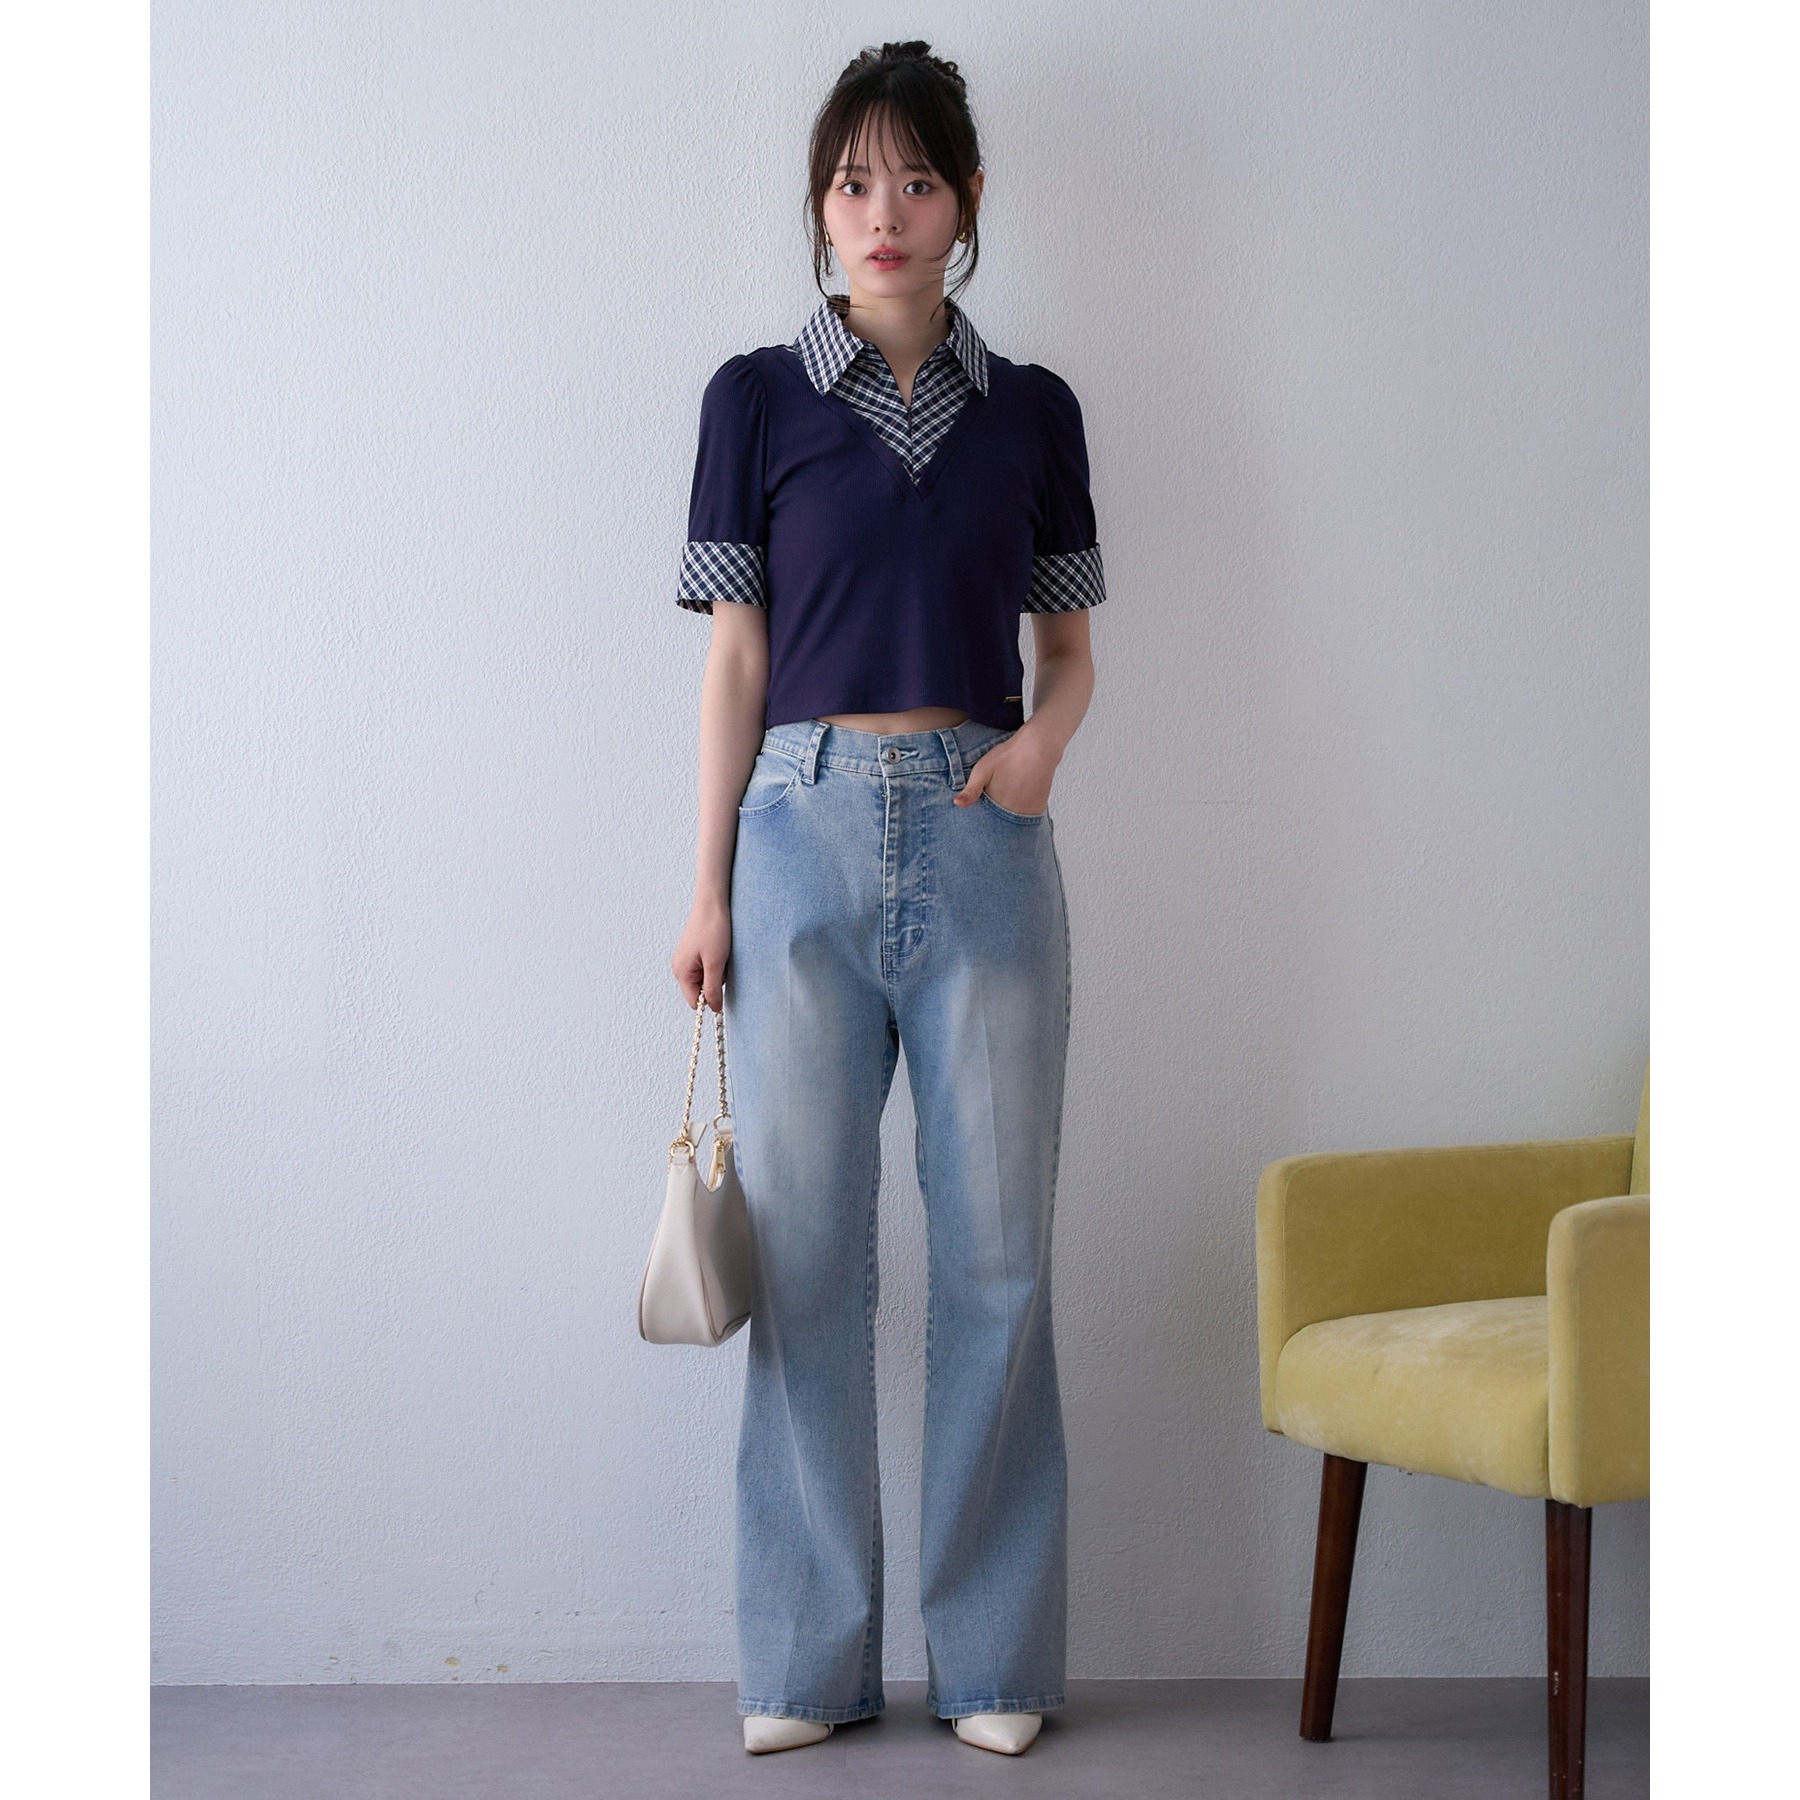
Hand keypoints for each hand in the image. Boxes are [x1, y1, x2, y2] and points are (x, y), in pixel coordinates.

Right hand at [672, 895, 730, 1010]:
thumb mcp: (715, 963)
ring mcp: (687, 960)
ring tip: (722, 954)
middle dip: (715, 983)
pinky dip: (717, 963)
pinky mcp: (695, 953)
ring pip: (707, 979)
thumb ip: (713, 988)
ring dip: (718, 972)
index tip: (723, 990)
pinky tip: (720, 950)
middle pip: (700, 991)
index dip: (710, 1000)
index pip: (694, 1001)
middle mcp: (680, 968)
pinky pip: (708, 968)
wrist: (713, 903)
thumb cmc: (713, 929)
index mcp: (681, 972)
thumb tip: (714, 1009)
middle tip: (722, 965)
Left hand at [954, 731, 1056, 815]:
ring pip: (1012, 824)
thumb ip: (970, 790)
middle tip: (993, 806)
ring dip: (1006, 820)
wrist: (1037, 748)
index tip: (975, 817)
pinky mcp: (1038, 810)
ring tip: (1006, 799)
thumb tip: (957, 804)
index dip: (979, 821)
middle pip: (998, 826)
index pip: (984, 823)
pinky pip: (1025, 820)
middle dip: (992, 822)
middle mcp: (1012, 814)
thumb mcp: (982, 770)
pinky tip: (1017, 801)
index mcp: (995, 806)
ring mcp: (1027, 813)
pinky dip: (1019, 815)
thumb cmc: (1008, 756)